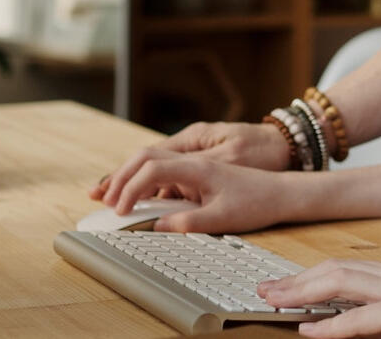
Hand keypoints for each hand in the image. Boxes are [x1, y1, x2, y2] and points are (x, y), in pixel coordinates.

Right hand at [96, 149, 291, 233]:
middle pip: (147, 157)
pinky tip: (136, 198)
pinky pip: (165, 171)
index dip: (130, 187)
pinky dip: (146, 182)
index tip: (119, 210)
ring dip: (130, 178)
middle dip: (120, 176)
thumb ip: (189, 221)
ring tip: (106, 196)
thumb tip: (156, 226)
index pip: (153, 166)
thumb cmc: (257, 200)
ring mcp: (196, 159)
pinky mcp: (198, 169)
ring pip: (154, 163)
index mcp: (199, 161)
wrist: (283, 190)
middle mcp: (195, 154)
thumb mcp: (224, 216)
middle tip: (96, 196)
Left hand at [258, 260, 380, 338]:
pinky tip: (308, 332)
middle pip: (334, 270)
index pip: (349, 267)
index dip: (315, 274)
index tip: (291, 282)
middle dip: (296, 280)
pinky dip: (329, 327)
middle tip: (266, 290)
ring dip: (300, 293)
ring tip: (273, 303)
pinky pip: (359, 320)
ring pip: (338, 284)